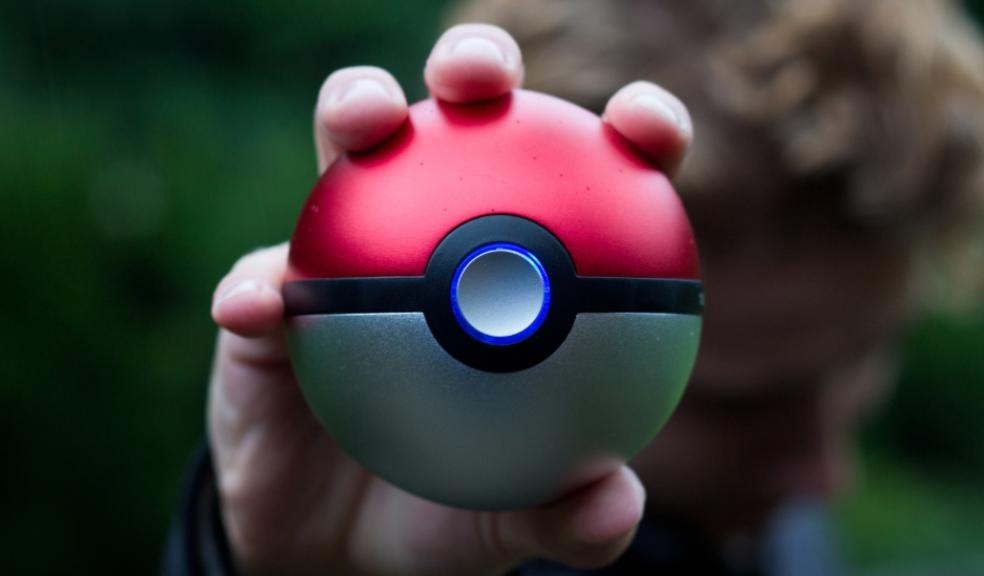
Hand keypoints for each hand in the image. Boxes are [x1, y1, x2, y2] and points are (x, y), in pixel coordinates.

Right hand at [209, 23, 692, 574]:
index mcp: (524, 268)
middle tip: (480, 77)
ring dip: (353, 113)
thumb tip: (609, 504)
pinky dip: (256, 288)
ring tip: (361, 124)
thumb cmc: (446, 507)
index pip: (588, 180)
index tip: (646, 128)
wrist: (337, 546)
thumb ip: (565, 514)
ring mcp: (349, 256)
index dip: (629, 132)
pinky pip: (257, 280)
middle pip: (463, 123)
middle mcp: (437, 236)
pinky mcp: (270, 298)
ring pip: (349, 156)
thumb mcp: (512, 519)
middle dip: (474, 67)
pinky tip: (257, 309)